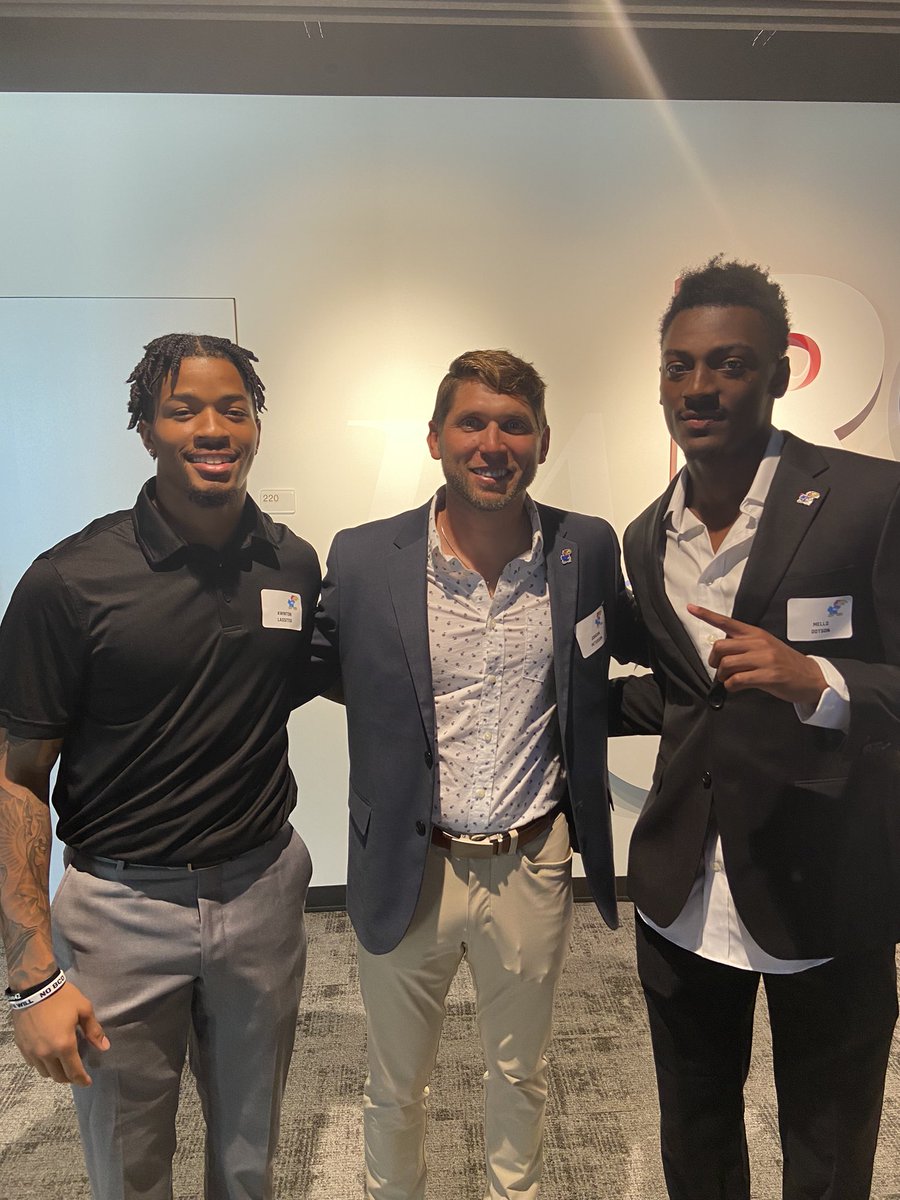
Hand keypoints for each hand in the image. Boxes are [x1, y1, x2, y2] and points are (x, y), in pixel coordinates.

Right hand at [11, 980, 108, 1086]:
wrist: (34, 987)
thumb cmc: (62, 997)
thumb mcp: (84, 1009)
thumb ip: (94, 1031)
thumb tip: (104, 1047)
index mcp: (64, 1045)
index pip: (74, 1071)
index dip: (82, 1080)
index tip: (87, 1082)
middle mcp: (46, 1053)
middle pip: (58, 1076)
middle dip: (69, 1078)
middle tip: (76, 1072)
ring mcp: (32, 1052)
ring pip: (44, 1072)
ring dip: (55, 1072)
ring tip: (62, 1063)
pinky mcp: (22, 1047)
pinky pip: (33, 1064)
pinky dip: (42, 1064)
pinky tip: (48, 1055)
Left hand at [687, 605, 827, 705]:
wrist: (811, 677)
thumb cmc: (784, 663)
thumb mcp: (765, 646)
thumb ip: (745, 644)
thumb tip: (722, 650)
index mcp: (755, 633)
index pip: (727, 622)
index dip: (706, 615)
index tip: (690, 608)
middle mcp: (758, 643)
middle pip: (720, 646)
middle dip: (714, 661)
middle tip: (720, 670)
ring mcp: (764, 659)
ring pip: (727, 664)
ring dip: (722, 676)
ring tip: (730, 680)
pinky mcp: (768, 676)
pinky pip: (737, 680)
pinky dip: (731, 686)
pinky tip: (737, 687)